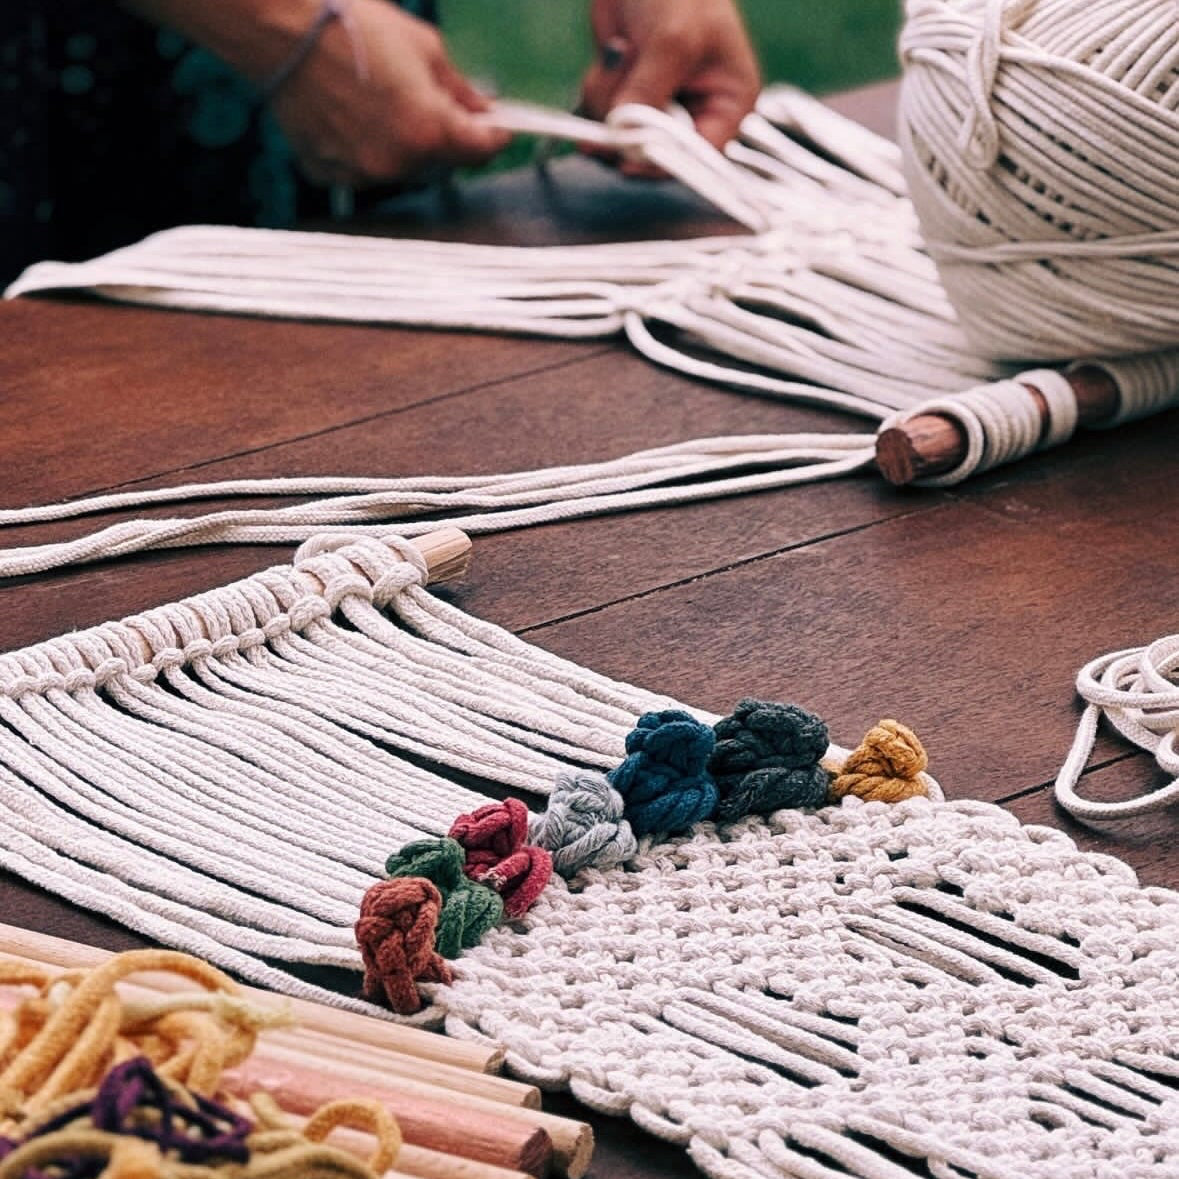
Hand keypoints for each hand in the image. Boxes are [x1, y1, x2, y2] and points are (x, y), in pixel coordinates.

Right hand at [268, 0, 510, 185]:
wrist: (280, 27)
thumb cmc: (352, 25)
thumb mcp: (424, 46)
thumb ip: (459, 88)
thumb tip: (482, 108)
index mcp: (430, 130)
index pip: (482, 149)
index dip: (495, 135)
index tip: (498, 126)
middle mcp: (400, 162)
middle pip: (443, 163)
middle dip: (448, 138)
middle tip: (436, 104)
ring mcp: (363, 172)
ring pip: (405, 169)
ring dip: (408, 146)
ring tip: (387, 102)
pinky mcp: (331, 173)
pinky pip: (364, 169)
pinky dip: (368, 149)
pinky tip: (353, 115)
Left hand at [578, 0, 760, 156]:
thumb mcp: (672, 40)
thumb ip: (649, 94)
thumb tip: (623, 138)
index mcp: (729, 104)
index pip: (698, 158)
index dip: (662, 164)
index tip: (627, 162)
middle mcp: (698, 112)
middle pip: (656, 154)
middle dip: (627, 129)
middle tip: (609, 112)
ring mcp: (662, 106)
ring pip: (624, 136)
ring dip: (609, 101)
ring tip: (620, 53)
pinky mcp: (631, 95)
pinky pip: (605, 116)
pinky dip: (598, 90)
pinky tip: (611, 56)